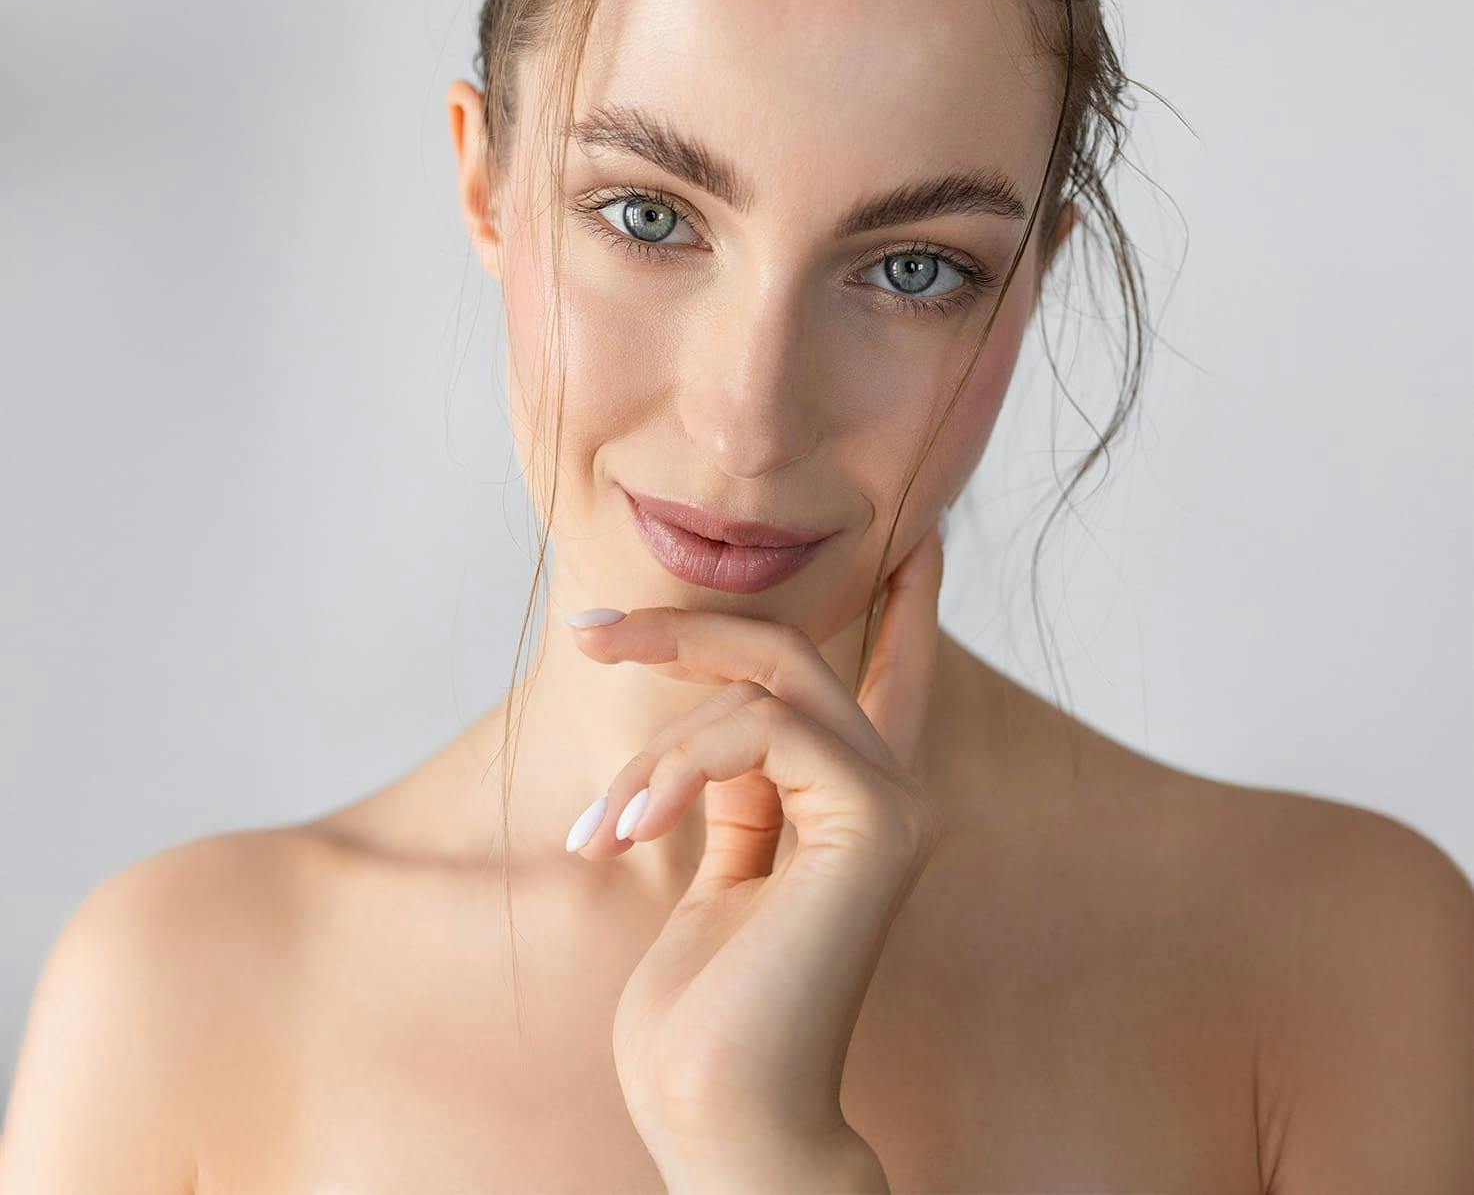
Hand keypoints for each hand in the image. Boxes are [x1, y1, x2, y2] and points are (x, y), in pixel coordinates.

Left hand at [564, 518, 946, 1189]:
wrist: (720, 1117)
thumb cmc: (702, 1013)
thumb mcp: (714, 867)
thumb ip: (739, 787)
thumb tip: (713, 709)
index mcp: (846, 803)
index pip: (890, 676)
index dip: (905, 607)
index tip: (918, 539)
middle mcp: (882, 791)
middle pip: (790, 649)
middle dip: (685, 627)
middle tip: (587, 632)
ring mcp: (889, 804)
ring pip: (765, 681)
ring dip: (655, 746)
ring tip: (596, 831)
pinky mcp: (876, 824)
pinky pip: (765, 729)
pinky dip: (677, 767)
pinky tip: (620, 831)